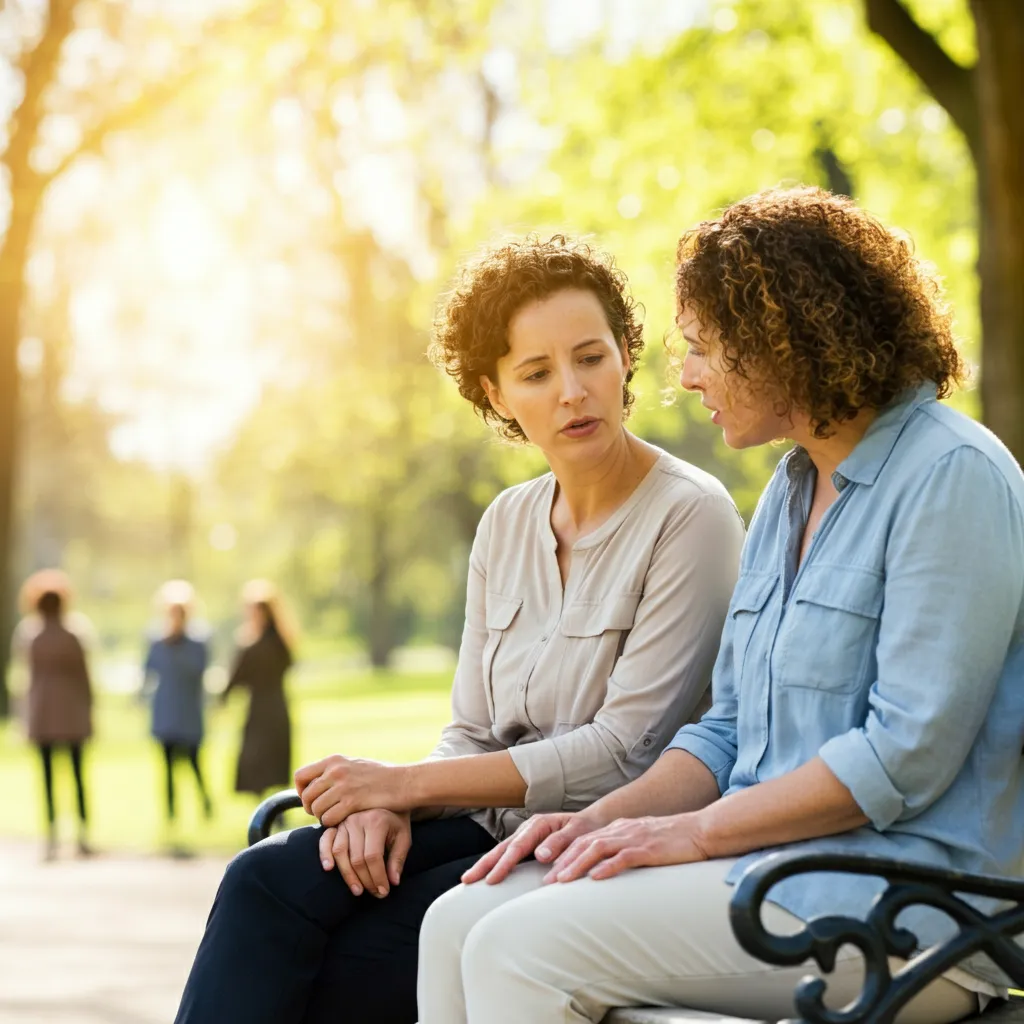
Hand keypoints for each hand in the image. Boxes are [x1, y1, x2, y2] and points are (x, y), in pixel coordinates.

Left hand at [295, 755, 406, 826]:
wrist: (405, 782)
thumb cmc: (383, 776)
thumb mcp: (357, 765)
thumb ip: (338, 770)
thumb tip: (319, 780)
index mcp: (335, 760)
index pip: (300, 775)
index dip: (302, 791)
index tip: (312, 800)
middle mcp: (336, 770)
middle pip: (306, 796)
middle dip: (312, 808)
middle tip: (324, 813)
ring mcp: (343, 785)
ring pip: (316, 809)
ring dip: (323, 817)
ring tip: (336, 817)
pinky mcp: (351, 801)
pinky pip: (329, 818)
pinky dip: (333, 824)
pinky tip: (344, 821)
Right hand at [319, 809, 411, 897]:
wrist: (387, 801)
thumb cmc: (396, 822)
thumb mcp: (404, 837)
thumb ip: (398, 859)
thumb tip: (392, 882)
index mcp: (376, 821)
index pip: (373, 856)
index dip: (378, 877)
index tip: (384, 892)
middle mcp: (357, 819)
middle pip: (357, 858)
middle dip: (366, 880)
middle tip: (374, 894)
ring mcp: (344, 821)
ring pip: (340, 852)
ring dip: (347, 875)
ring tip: (357, 890)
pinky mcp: (335, 824)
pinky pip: (325, 840)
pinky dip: (324, 854)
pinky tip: (328, 868)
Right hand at [461, 811, 602, 884]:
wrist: (594, 822)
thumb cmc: (588, 829)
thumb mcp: (578, 833)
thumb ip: (560, 842)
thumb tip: (540, 855)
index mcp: (539, 824)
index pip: (517, 847)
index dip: (503, 864)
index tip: (491, 880)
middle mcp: (529, 828)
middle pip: (502, 848)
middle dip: (484, 864)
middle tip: (467, 880)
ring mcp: (526, 835)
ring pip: (501, 850)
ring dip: (485, 864)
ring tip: (469, 880)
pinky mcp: (528, 843)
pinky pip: (508, 854)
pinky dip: (496, 863)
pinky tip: (487, 875)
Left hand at [542, 813, 709, 883]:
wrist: (700, 830)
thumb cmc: (673, 840)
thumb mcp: (642, 841)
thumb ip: (623, 850)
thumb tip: (604, 869)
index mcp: (618, 828)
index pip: (584, 840)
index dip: (564, 855)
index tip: (549, 873)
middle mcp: (621, 830)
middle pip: (584, 843)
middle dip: (563, 862)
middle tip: (547, 881)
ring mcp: (634, 838)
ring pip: (598, 848)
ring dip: (577, 865)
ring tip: (563, 881)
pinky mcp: (649, 849)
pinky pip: (624, 857)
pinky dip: (608, 867)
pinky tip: (596, 878)